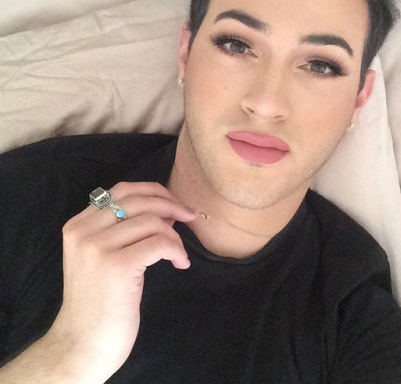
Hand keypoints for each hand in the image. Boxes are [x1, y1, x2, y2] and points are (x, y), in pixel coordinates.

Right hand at [45, 181, 195, 381]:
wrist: (84, 343)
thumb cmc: (100, 300)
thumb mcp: (104, 257)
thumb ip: (126, 229)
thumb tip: (167, 208)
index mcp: (78, 225)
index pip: (121, 190)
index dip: (153, 191)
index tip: (174, 202)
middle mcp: (84, 232)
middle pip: (139, 201)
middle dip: (171, 205)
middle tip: (190, 216)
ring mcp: (98, 248)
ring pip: (153, 221)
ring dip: (175, 236)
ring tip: (179, 254)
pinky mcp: (117, 265)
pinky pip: (160, 243)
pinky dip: (177, 251)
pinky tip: (180, 264)